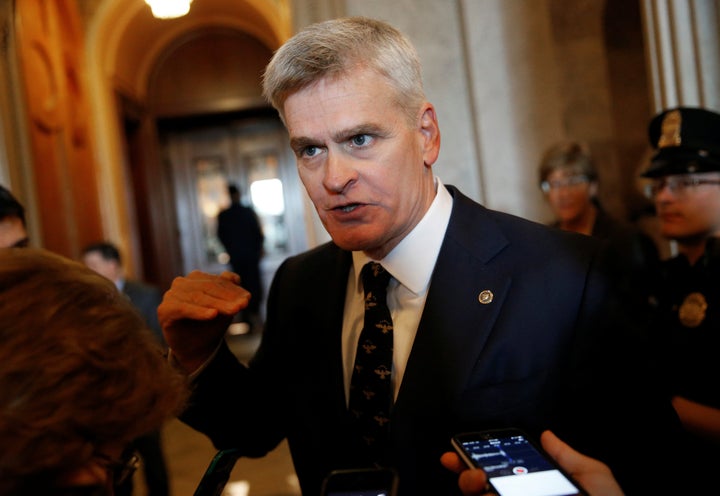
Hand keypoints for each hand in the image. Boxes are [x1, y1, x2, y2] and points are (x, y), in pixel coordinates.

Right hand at [158, 270, 250, 372]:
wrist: (196, 348)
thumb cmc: (211, 325)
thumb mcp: (225, 308)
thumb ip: (230, 291)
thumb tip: (235, 277)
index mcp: (196, 278)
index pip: (217, 281)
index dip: (233, 290)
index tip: (248, 299)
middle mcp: (182, 283)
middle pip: (208, 288)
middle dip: (227, 297)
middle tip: (243, 305)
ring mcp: (171, 294)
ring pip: (197, 297)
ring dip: (217, 304)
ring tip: (233, 311)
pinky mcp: (164, 309)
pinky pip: (183, 308)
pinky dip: (199, 312)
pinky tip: (212, 315)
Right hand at [440, 430, 623, 495]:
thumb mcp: (592, 476)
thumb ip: (566, 456)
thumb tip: (547, 435)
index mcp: (534, 488)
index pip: (497, 474)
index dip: (472, 462)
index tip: (455, 453)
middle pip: (479, 490)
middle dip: (466, 476)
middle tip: (475, 473)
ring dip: (474, 489)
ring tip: (483, 483)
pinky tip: (491, 495)